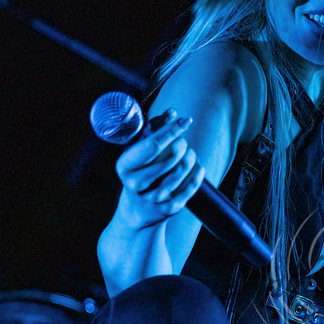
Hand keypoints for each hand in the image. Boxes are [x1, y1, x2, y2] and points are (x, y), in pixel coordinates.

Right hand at [115, 108, 205, 227]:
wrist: (137, 211)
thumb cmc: (138, 172)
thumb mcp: (138, 151)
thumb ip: (154, 129)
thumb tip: (173, 112)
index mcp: (125, 167)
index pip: (153, 145)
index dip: (172, 131)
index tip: (185, 121)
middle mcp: (136, 184)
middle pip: (170, 158)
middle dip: (182, 145)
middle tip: (183, 142)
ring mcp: (152, 198)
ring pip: (181, 172)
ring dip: (191, 158)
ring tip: (191, 153)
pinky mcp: (168, 209)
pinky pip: (189, 188)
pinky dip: (197, 175)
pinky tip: (198, 166)